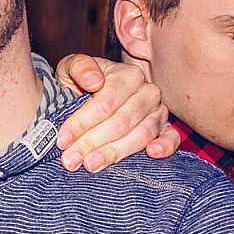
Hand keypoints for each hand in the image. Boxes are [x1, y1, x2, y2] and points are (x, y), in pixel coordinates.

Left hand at [54, 55, 178, 170]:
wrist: (92, 92)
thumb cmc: (81, 82)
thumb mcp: (71, 68)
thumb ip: (79, 68)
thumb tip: (94, 82)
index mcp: (127, 75)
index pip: (105, 103)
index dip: (82, 123)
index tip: (62, 140)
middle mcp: (147, 92)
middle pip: (121, 122)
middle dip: (92, 143)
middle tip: (71, 160)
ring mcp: (159, 111)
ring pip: (141, 134)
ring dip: (115, 153)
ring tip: (91, 165)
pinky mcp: (166, 129)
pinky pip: (171, 138)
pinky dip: (165, 147)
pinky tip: (151, 154)